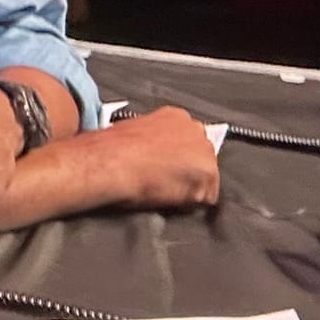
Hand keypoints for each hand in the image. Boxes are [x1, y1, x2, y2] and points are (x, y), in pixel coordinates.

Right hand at [103, 106, 220, 208]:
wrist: (111, 163)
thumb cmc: (112, 150)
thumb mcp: (131, 133)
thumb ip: (153, 140)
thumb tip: (151, 153)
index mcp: (175, 116)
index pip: (187, 140)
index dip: (175, 157)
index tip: (163, 165)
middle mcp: (196, 130)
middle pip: (201, 157)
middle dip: (186, 170)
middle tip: (163, 180)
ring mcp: (205, 153)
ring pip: (205, 178)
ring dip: (188, 187)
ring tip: (162, 190)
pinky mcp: (208, 177)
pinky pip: (204, 198)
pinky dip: (188, 203)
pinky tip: (167, 198)